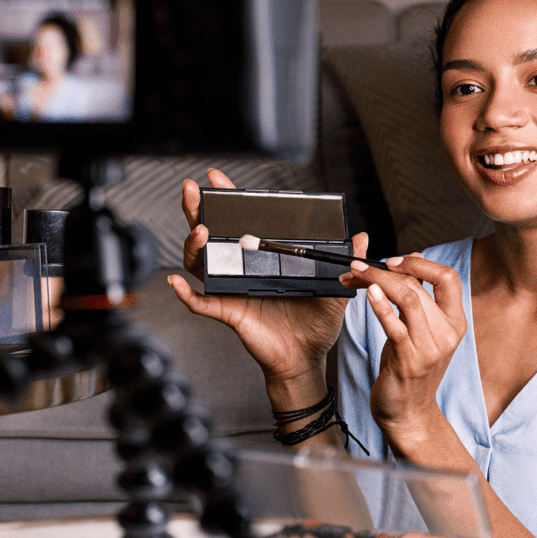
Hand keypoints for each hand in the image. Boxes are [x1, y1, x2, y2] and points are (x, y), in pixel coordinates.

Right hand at [168, 168, 363, 391]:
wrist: (308, 358)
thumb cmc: (316, 325)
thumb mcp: (335, 288)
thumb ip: (346, 261)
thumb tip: (361, 237)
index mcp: (264, 258)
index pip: (242, 222)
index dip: (228, 200)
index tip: (217, 179)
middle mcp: (243, 269)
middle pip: (211, 235)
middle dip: (197, 210)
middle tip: (192, 190)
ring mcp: (232, 290)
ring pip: (201, 263)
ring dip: (194, 246)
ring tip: (200, 231)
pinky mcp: (230, 312)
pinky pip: (202, 303)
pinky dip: (186, 294)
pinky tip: (176, 282)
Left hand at [345, 254, 467, 438]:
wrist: (409, 413)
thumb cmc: (411, 370)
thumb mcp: (421, 330)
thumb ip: (420, 298)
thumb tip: (415, 259)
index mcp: (455, 322)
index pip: (448, 278)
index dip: (420, 264)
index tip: (394, 260)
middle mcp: (447, 333)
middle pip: (419, 286)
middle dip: (384, 270)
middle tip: (358, 266)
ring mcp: (430, 348)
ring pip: (408, 298)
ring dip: (377, 281)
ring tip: (355, 274)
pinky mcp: (409, 360)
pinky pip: (395, 326)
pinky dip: (381, 306)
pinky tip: (368, 293)